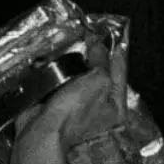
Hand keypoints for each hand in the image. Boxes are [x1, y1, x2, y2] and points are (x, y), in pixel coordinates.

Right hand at [13, 40, 127, 152]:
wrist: (43, 130)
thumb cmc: (74, 109)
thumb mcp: (98, 81)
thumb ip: (103, 60)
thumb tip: (99, 45)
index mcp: (116, 106)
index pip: (120, 72)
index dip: (116, 50)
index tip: (113, 32)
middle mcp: (102, 107)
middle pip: (103, 73)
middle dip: (98, 53)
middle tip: (94, 33)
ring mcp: (82, 105)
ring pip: (84, 74)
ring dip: (80, 59)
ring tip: (80, 40)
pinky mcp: (63, 102)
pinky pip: (68, 79)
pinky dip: (65, 67)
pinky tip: (63, 55)